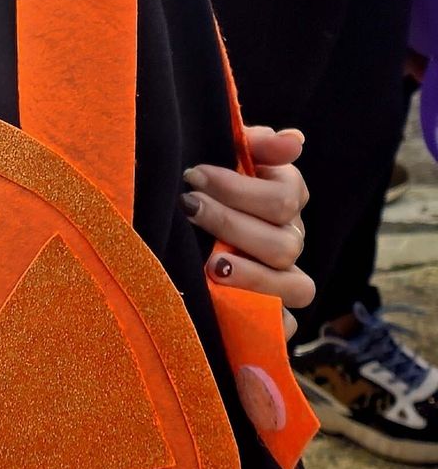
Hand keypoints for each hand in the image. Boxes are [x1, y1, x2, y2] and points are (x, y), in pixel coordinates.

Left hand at [183, 126, 313, 333]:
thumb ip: (253, 145)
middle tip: (189, 208)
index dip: (239, 188)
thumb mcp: (218, 159)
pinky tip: (229, 305)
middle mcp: (289, 240)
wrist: (173, 231)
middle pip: (284, 241)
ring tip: (211, 265)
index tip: (194, 176)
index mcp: (282, 200)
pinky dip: (265, 320)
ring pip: (295, 285)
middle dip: (231, 223)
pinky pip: (286, 327)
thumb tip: (294, 140)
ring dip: (252, 275)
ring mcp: (284, 281)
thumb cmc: (199, 190)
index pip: (285, 196)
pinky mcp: (272, 317)